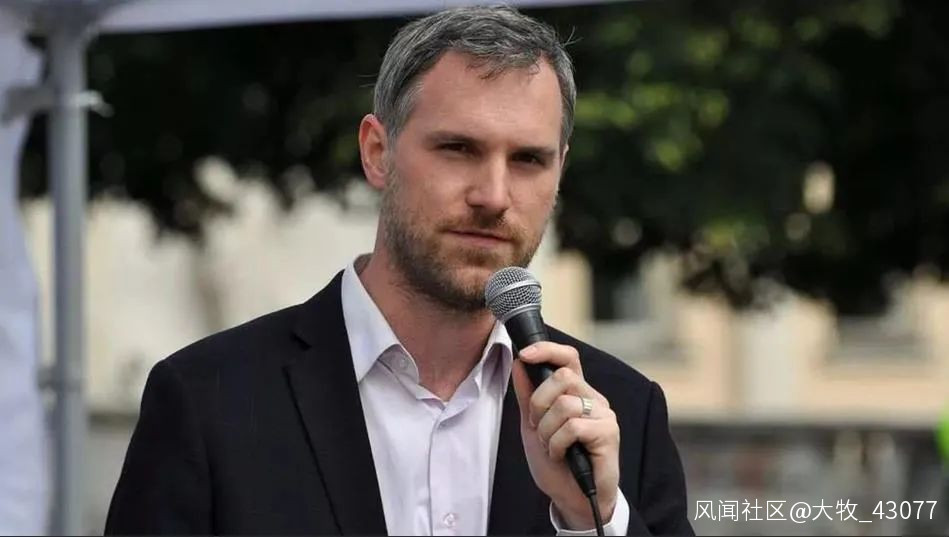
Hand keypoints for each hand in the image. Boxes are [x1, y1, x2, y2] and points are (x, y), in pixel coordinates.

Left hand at [511, 341, 620, 529]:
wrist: (572, 498)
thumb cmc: (557, 462)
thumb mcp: (532, 426)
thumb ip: (527, 396)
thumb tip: (519, 363)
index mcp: (577, 393)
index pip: (568, 357)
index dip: (548, 350)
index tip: (525, 354)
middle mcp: (593, 399)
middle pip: (563, 377)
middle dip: (539, 403)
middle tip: (538, 426)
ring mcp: (603, 415)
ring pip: (565, 404)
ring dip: (547, 430)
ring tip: (551, 446)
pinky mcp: (608, 434)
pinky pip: (573, 427)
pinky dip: (557, 444)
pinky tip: (561, 455)